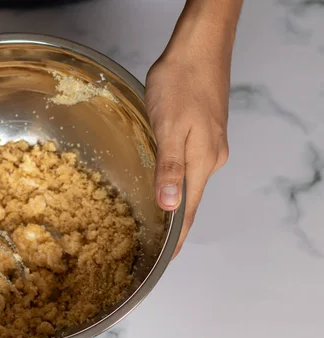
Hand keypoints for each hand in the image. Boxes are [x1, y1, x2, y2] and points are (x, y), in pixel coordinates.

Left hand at [145, 45, 230, 256]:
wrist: (198, 48)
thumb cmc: (181, 83)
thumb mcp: (169, 127)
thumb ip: (169, 168)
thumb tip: (170, 206)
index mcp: (202, 162)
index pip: (190, 210)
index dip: (179, 237)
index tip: (168, 259)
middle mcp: (210, 158)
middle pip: (192, 200)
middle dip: (176, 225)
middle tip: (157, 246)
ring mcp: (210, 145)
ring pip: (191, 183)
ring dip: (176, 203)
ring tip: (159, 222)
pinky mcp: (205, 132)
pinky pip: (190, 166)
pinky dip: (177, 181)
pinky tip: (167, 183)